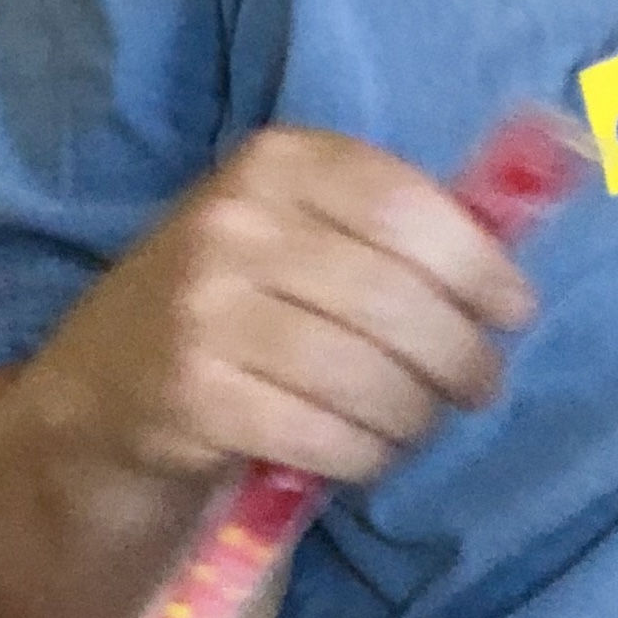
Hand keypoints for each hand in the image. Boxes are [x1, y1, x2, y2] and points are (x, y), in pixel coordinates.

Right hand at [30, 126, 538, 490]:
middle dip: (460, 357)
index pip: (406, 207)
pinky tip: (365, 454)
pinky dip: (365, 456)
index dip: (477, 265)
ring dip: (415, 416)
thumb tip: (510, 256)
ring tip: (418, 424)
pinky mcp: (192, 395)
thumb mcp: (295, 229)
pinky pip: (324, 434)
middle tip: (478, 386)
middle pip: (397, 301)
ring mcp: (204, 310)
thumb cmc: (237, 300)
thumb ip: (388, 228)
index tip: (514, 311)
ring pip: (367, 376)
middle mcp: (234, 224)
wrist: (103, 385)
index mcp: (276, 162)